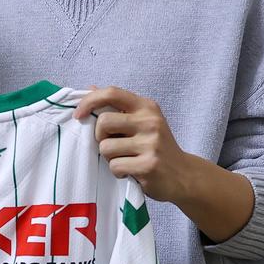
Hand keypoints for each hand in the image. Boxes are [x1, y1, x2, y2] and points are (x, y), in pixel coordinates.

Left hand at [74, 86, 191, 203]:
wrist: (184, 175)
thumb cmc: (156, 147)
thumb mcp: (142, 122)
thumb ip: (118, 107)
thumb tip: (91, 88)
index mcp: (146, 107)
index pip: (112, 93)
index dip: (89, 101)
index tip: (78, 115)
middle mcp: (150, 121)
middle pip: (103, 122)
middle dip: (100, 137)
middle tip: (114, 145)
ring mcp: (151, 143)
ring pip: (106, 148)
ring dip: (110, 158)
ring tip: (126, 159)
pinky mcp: (148, 165)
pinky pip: (115, 166)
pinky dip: (118, 172)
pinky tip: (131, 172)